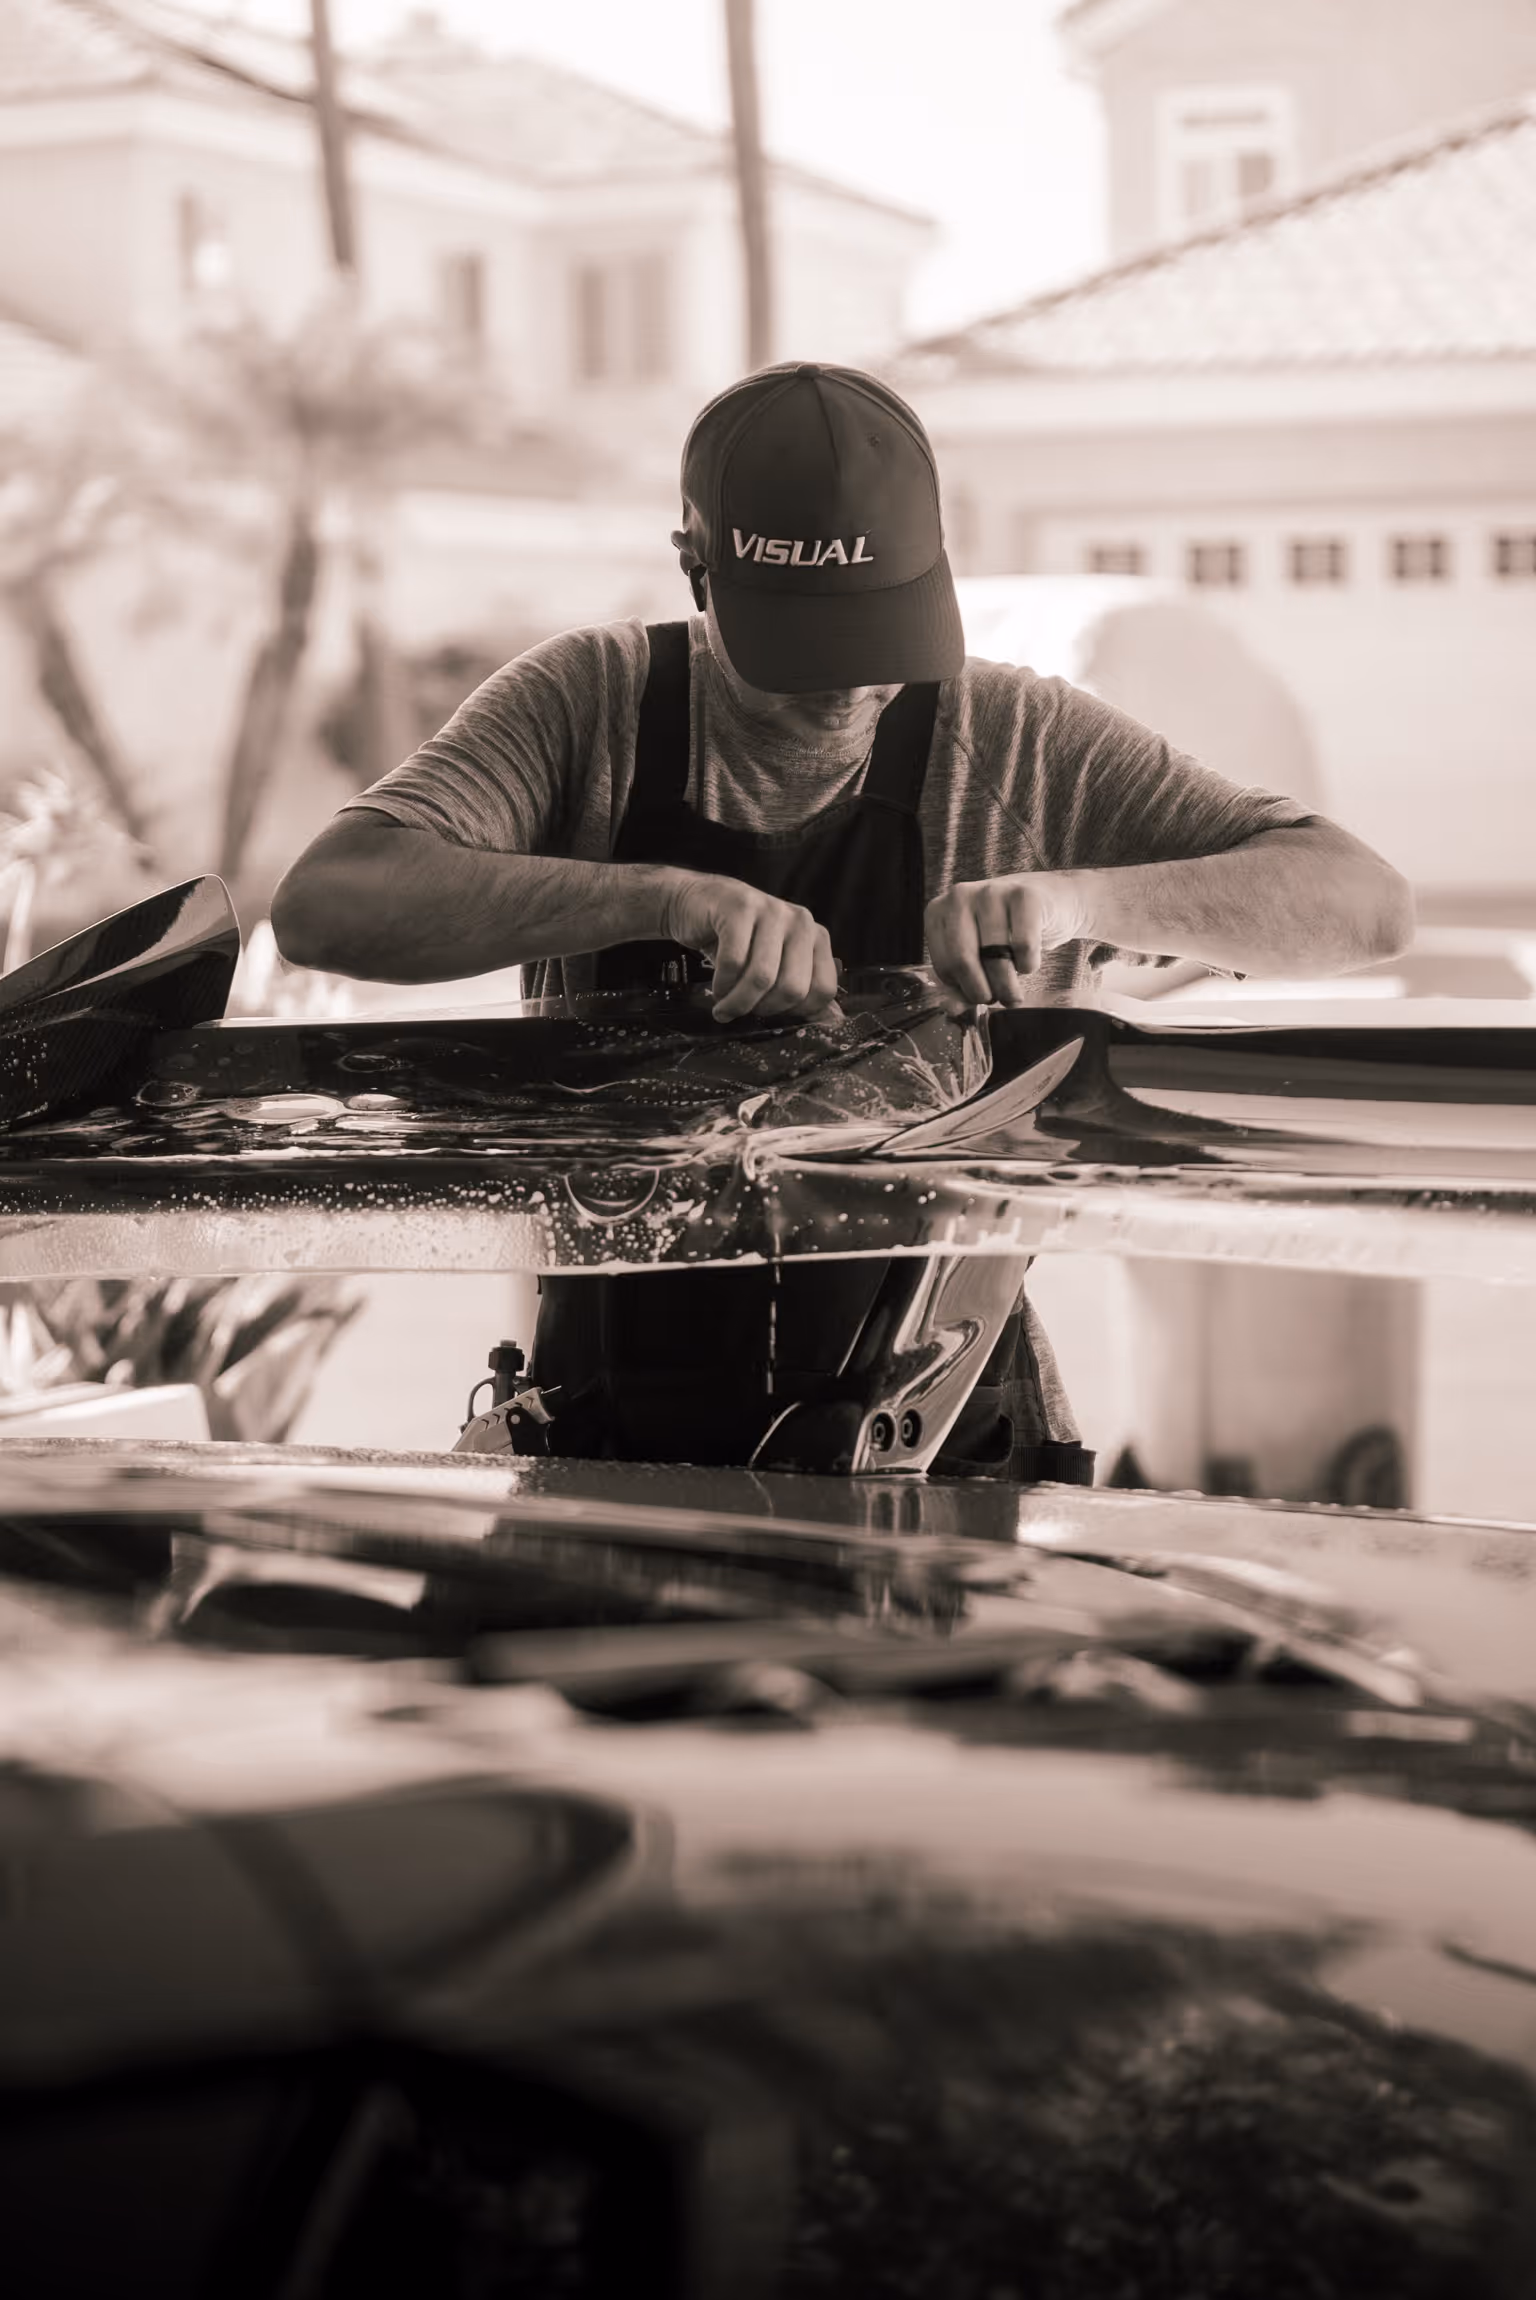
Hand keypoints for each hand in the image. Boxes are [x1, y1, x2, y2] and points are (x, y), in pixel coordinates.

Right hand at [662, 871, 838, 1021]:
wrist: (696, 904)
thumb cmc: (736, 941)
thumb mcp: (774, 965)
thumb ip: (803, 992)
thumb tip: (832, 1021)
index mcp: (816, 937)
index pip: (823, 990)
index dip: (794, 1011)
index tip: (771, 1012)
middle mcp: (801, 922)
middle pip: (793, 988)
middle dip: (763, 1009)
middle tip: (743, 1010)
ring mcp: (772, 910)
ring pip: (762, 977)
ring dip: (738, 1002)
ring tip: (724, 1006)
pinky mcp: (740, 907)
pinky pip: (733, 962)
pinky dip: (721, 984)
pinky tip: (716, 987)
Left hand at [925, 873, 1087, 1011]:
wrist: (1049, 900)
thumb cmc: (1005, 932)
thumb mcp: (976, 956)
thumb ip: (960, 984)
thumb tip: (952, 1008)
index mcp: (938, 913)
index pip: (944, 966)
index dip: (963, 989)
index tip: (977, 993)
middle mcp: (959, 897)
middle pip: (963, 960)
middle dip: (983, 992)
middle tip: (997, 999)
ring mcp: (991, 892)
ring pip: (995, 956)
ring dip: (1008, 985)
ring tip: (1014, 989)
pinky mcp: (1024, 895)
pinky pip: (1024, 945)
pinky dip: (1029, 964)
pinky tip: (1028, 961)